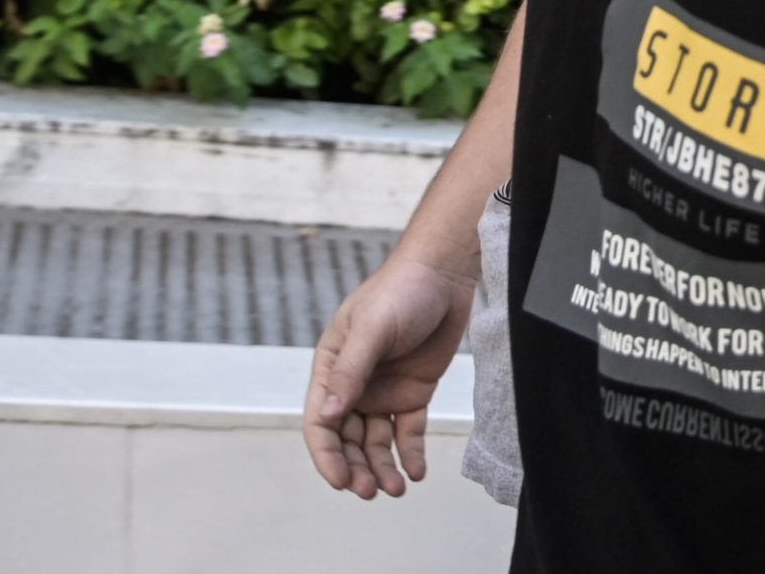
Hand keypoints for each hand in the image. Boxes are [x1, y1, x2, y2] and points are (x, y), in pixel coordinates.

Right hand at [304, 251, 478, 499]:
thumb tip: (327, 416)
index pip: (319, 422)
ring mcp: (384, 391)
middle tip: (371, 490)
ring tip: (397, 489)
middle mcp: (354, 385)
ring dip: (382, 466)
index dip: (327, 455)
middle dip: (356, 467)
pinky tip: (417, 472)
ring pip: (377, 441)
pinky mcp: (414, 393)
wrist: (445, 275)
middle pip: (347, 439)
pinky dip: (410, 453)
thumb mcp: (372, 328)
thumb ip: (350, 372)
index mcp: (331, 368)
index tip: (342, 481)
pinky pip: (408, 431)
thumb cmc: (400, 291)